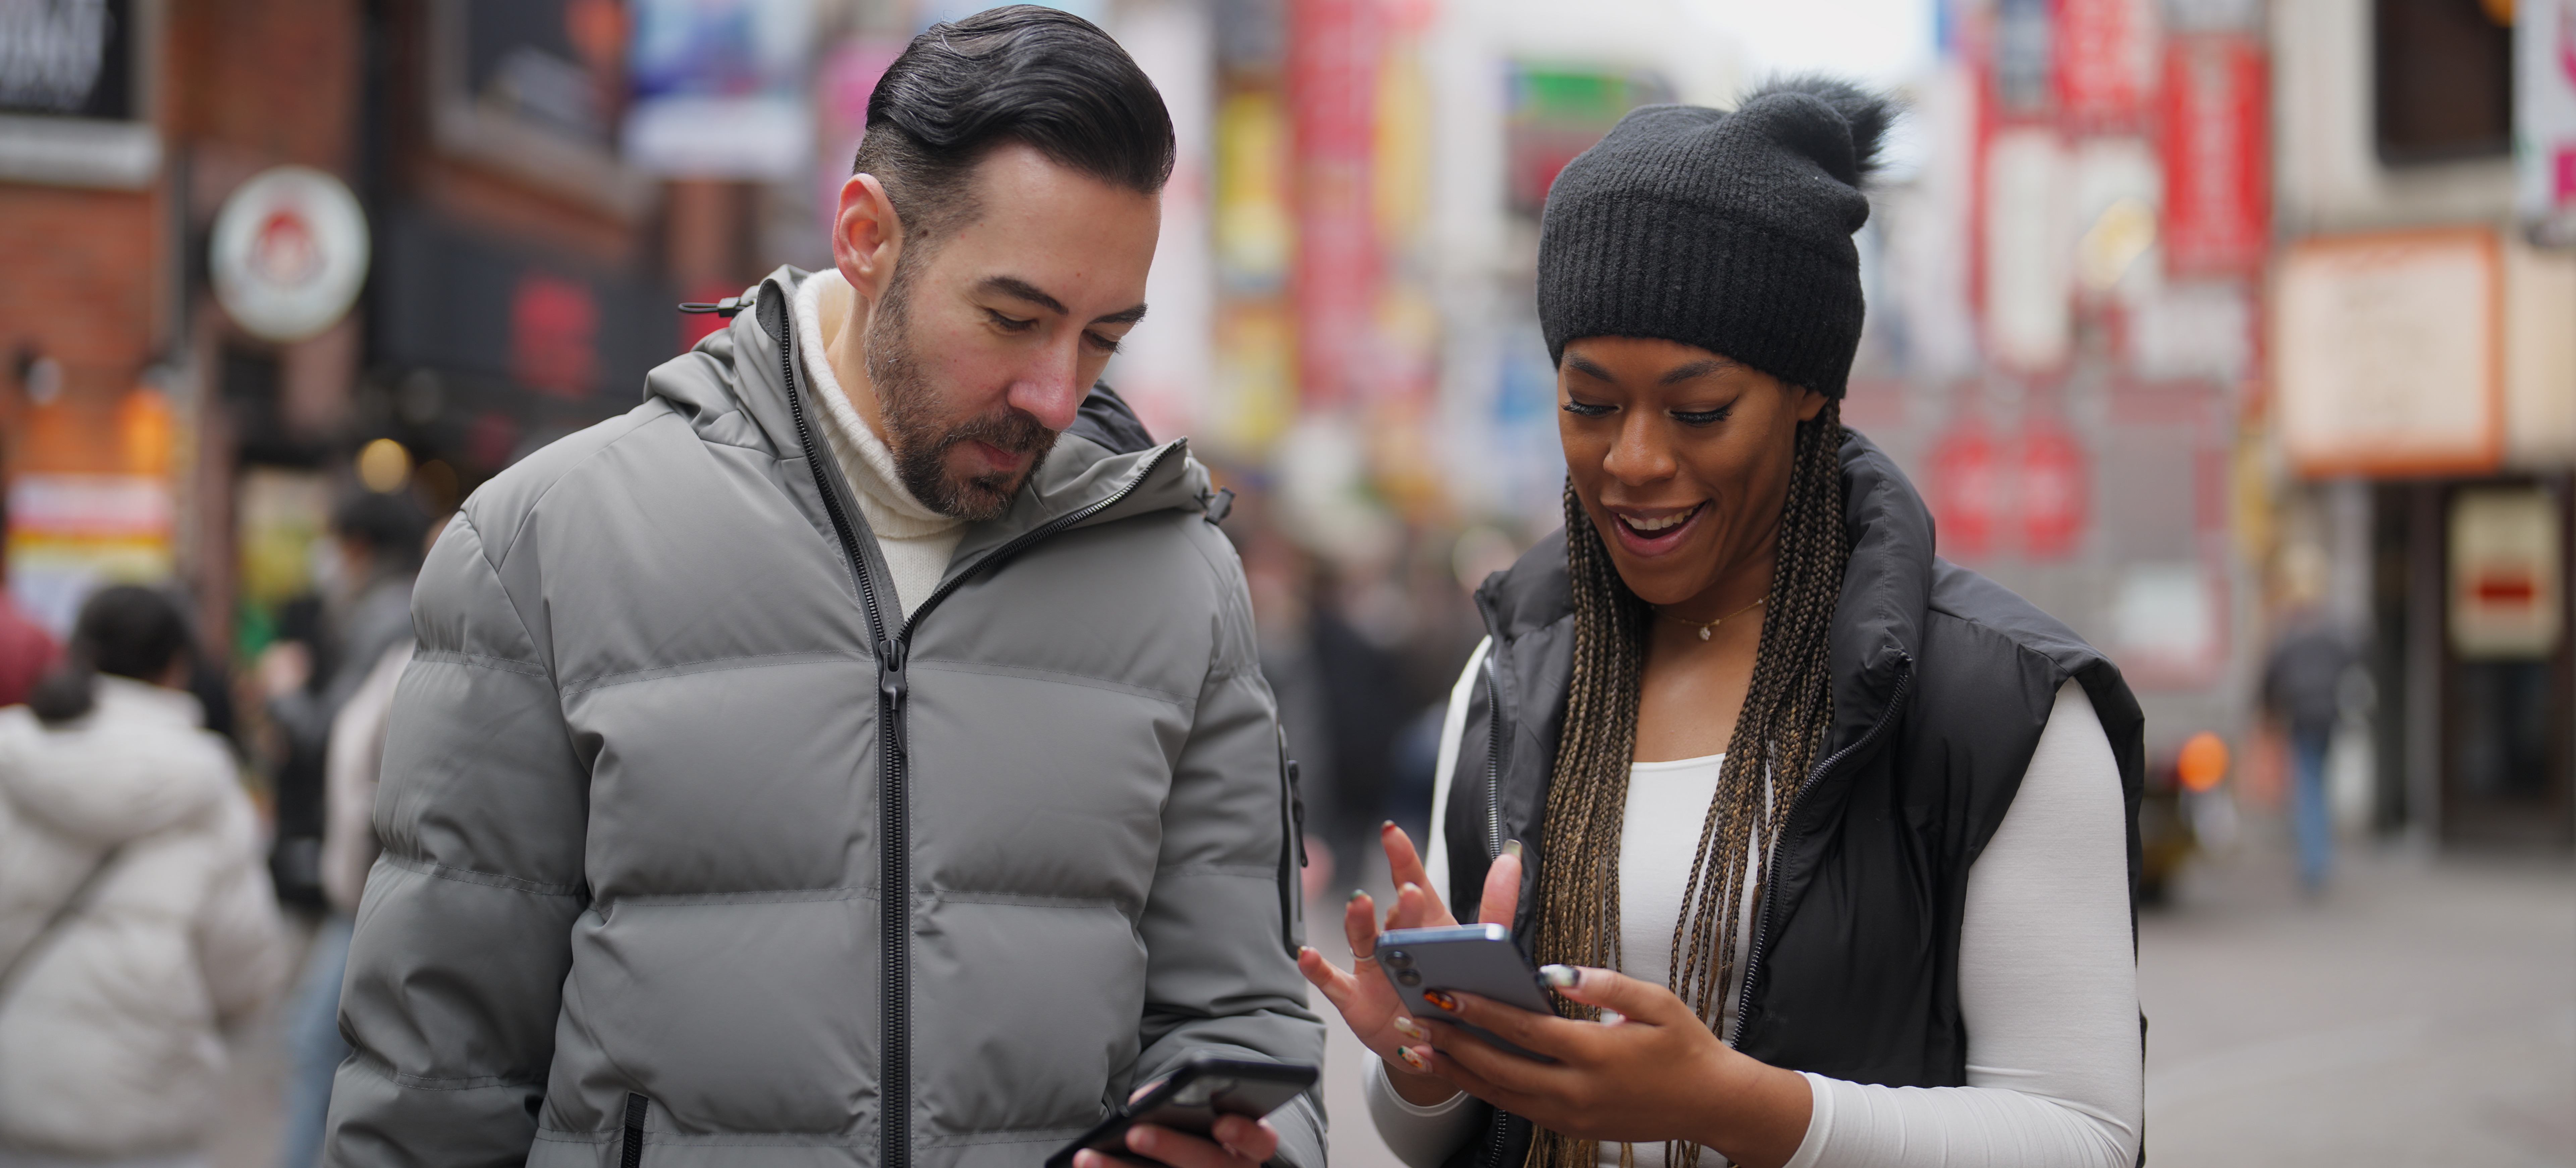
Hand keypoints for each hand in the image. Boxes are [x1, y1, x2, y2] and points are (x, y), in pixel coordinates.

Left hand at [1071, 1087, 1280, 1167]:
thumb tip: (1143, 1099)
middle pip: (1209, 1167)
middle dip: (1171, 1147)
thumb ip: (1176, 1101)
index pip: (1259, 1141)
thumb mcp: (1198, 1116)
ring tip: (1086, 1157)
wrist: (1196, 1167)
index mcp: (1248, 1148)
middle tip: (1135, 1132)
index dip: (1244, 1133)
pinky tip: (1085, 1166)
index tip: (1220, 1123)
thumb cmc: (1198, 1133)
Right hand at [1295, 824, 1521, 1106]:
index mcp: (1426, 926)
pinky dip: (1318, 969)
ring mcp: (1373, 968)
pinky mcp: (1355, 998)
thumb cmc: (1453, 989)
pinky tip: (1308, 955)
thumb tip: (1512, 857)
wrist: (1432, 1042)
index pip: (1414, 884)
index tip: (1392, 831)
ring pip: (1363, 940)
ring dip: (1359, 922)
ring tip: (1360, 904)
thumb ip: (1496, 905)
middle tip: (1410, 890)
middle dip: (1404, 904)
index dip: (1403, 858)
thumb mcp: (1481, 950)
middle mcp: (1396, 941)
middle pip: (1397, 916)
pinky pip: (1333, 981)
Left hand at [1404, 966, 1811, 1167]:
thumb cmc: (1686, 1047)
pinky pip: (1518, 1108)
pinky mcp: (1573, 1128)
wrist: (1713, 1104)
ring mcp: (1573, 1115)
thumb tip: (1554, 973)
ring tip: (1422, 1047)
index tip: (1445, 990)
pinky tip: (1463, 1071)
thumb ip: (1603, 985)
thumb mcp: (1656, 1003)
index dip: (1480, 1009)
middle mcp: (1579, 1090)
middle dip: (1453, 1042)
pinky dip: (1485, 1090)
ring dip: (1459, 1071)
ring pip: (1502, 1095)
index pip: (1524, 1029)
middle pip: (1501, 1067)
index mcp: (1597, 1053)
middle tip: (1415, 1019)